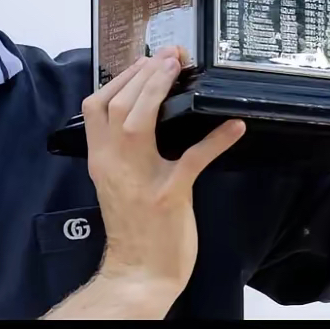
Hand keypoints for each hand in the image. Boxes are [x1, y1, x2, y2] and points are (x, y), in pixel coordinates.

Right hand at [81, 47, 244, 301]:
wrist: (139, 273)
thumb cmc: (133, 225)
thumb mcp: (116, 181)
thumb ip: (122, 149)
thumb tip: (144, 111)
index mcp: (100, 160)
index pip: (95, 107)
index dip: (120, 78)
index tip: (143, 61)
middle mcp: (114, 165)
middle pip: (118, 106)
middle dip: (143, 75)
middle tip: (168, 56)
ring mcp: (141, 180)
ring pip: (140, 124)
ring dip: (160, 91)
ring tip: (180, 69)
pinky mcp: (169, 196)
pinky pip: (193, 160)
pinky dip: (215, 140)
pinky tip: (233, 126)